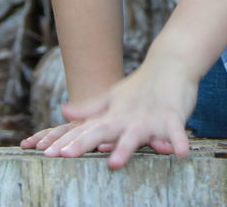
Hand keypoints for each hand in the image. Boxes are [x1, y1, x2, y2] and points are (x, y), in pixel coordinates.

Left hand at [38, 55, 196, 168]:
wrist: (170, 63)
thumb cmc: (141, 86)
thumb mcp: (113, 98)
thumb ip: (90, 109)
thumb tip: (64, 111)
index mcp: (112, 116)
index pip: (85, 131)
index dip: (66, 142)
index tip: (46, 153)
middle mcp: (126, 118)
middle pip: (101, 132)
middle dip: (83, 144)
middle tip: (64, 156)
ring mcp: (148, 118)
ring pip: (135, 135)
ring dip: (124, 148)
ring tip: (114, 163)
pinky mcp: (172, 116)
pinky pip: (176, 132)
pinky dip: (178, 141)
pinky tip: (180, 154)